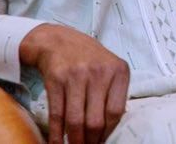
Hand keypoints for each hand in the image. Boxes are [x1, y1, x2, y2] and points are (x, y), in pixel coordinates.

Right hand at [19, 24, 129, 143]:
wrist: (60, 41)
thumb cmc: (90, 59)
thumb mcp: (111, 69)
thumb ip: (115, 93)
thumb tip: (112, 127)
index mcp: (118, 71)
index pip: (115, 111)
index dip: (108, 132)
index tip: (102, 141)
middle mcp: (99, 73)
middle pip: (95, 119)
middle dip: (90, 140)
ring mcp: (77, 76)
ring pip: (75, 120)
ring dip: (74, 140)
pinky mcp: (56, 80)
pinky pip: (57, 114)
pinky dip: (56, 133)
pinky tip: (57, 142)